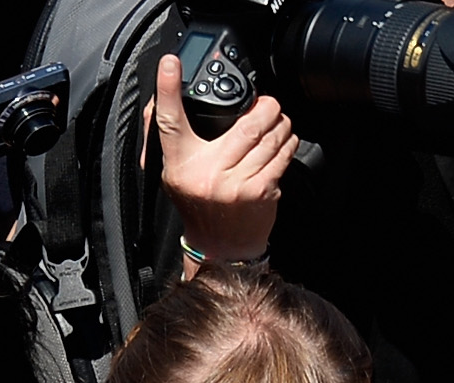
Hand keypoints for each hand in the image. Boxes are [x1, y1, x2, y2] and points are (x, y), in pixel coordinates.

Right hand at [152, 53, 295, 264]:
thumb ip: (171, 137)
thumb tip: (165, 95)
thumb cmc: (198, 205)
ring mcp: (235, 184)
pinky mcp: (260, 191)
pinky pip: (282, 154)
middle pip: (246, 122)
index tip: (170, 64)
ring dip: (281, 125)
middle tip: (267, 106)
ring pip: (270, 136)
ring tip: (277, 126)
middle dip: (266, 108)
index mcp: (181, 165)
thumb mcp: (174, 174)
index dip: (167, 90)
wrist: (220, 246)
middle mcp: (206, 173)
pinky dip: (288, 144)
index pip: (170, 122)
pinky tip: (282, 145)